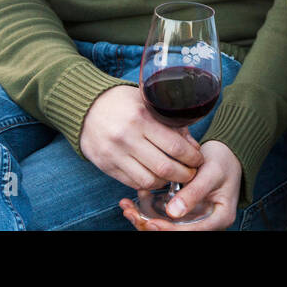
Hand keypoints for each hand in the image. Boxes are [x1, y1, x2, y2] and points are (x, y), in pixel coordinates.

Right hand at [79, 85, 202, 189]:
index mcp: (141, 118)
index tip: (199, 159)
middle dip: (184, 174)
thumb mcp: (149, 103)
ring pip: (148, 180)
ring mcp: (115, 154)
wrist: (88, 107)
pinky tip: (155, 177)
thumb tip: (192, 146)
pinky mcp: (106, 166)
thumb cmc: (124, 102)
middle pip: (164, 167)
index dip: (192, 157)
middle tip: (191, 173)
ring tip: (173, 176)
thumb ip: (171, 122)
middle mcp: (127, 137)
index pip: (175, 146)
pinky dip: (148, 183)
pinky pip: (132, 183)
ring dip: (166, 182)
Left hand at [119, 141, 242, 230]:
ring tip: (127, 208)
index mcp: (219, 218)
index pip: (191, 232)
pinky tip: (133, 201)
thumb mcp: (211, 173)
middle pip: (175, 232)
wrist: (226, 153)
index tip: (150, 222)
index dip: (169, 230)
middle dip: (150, 226)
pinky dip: (146, 210)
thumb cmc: (223, 161)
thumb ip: (194, 193)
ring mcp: (193, 218)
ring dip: (144, 220)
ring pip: (165, 227)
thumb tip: (172, 213)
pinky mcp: (182, 211)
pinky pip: (162, 216)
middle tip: (131, 213)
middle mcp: (205, 222)